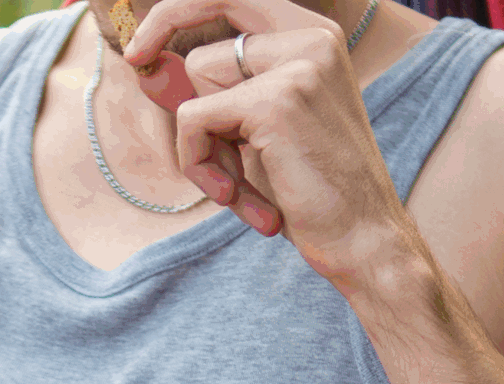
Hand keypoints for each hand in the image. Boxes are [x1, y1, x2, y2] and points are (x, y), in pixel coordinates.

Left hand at [124, 0, 407, 279]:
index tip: (138, 54)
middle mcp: (312, 38)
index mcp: (314, 37)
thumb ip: (212, 94)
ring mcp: (297, 64)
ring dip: (206, 152)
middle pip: (202, 56)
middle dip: (194, 113)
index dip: (175, 14)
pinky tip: (242, 200)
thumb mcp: (258, 133)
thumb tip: (146, 65)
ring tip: (246, 189)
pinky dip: (201, 165)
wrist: (365, 241)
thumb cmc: (312, 191)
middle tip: (231, 169)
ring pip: (195, 91)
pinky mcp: (275, 101)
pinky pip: (192, 121)